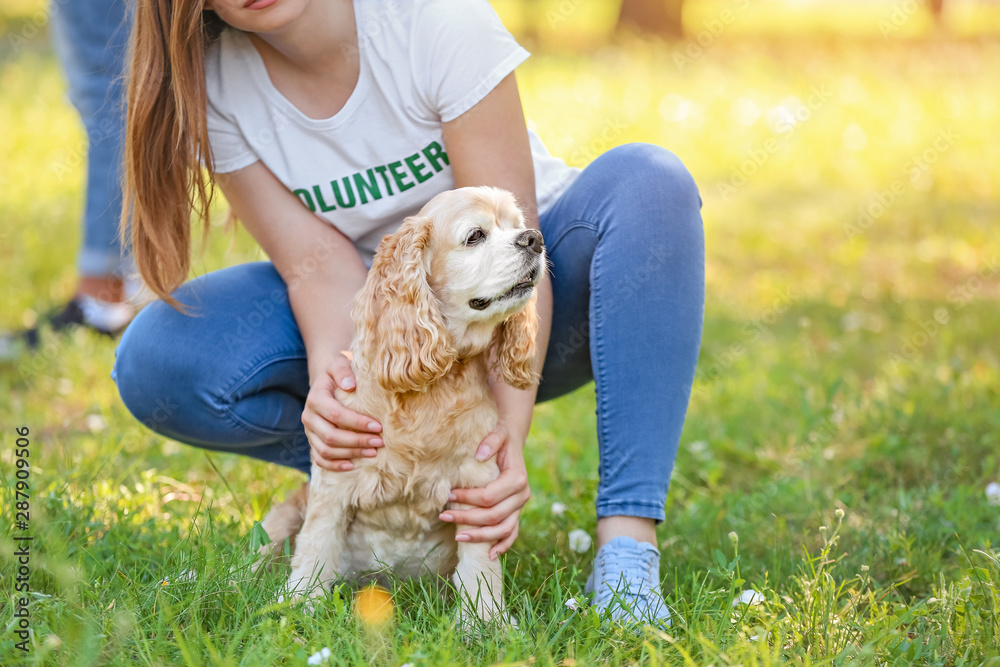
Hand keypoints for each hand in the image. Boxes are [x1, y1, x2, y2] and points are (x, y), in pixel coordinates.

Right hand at [302, 353, 382, 471]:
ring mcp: (310, 432)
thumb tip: (350, 386)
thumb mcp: (341, 364)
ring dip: (351, 453)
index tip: (379, 426)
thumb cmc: (340, 374)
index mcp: (315, 398)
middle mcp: (309, 417)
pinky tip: (353, 465)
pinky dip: (335, 465)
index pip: (336, 414)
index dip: (357, 423)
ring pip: (326, 450)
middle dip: (357, 441)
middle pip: (331, 436)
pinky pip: (320, 459)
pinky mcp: (313, 441)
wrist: (329, 382)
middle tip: (380, 442)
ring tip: (373, 452)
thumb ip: (344, 371)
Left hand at [439, 421, 529, 559]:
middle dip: (467, 518)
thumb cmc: (502, 438)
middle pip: (493, 516)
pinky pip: (511, 533)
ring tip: (458, 536)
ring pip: (502, 529)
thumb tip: (479, 454)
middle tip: (443, 514)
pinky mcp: (516, 512)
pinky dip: (503, 545)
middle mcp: (522, 495)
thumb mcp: (499, 433)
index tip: (449, 494)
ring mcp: (520, 507)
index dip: (468, 499)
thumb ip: (491, 441)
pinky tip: (490, 555)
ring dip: (480, 536)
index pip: (489, 496)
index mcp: (517, 479)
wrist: (513, 441)